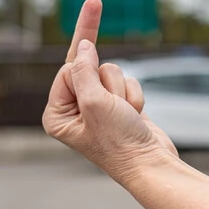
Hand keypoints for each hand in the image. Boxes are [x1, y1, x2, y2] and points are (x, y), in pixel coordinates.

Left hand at [42, 0, 177, 182]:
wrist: (150, 164)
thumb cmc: (119, 142)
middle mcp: (74, 110)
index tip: (97, 63)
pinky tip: (135, 116)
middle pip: (90, 68)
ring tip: (125, 115)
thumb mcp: (95, 104)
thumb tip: (84, 45)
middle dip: (108, 84)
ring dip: (123, 91)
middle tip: (114, 108)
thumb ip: (84, 70)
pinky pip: (127, 82)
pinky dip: (134, 96)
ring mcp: (98, 107)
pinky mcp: (119, 105)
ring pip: (111, 73)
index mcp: (57, 114)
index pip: (67, 71)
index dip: (87, 72)